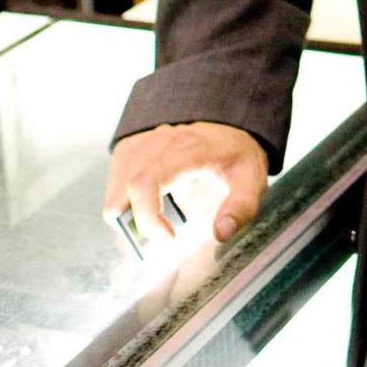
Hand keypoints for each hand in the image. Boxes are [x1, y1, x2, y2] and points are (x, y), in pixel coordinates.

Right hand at [104, 120, 266, 245]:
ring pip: (115, 193)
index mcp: (184, 150)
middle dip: (137, 225)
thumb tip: (222, 233)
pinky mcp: (131, 149)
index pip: (144, 184)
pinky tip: (155, 203)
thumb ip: (242, 206)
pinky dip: (127, 203)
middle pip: (123, 193)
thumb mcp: (252, 179)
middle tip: (163, 235)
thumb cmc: (235, 155)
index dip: (147, 218)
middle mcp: (156, 143)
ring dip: (131, 216)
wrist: (225, 127)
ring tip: (162, 219)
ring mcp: (140, 144)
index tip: (168, 239)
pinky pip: (115, 185)